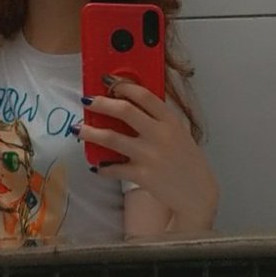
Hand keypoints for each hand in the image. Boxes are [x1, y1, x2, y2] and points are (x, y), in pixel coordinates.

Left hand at [79, 78, 218, 231]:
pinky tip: (97, 165)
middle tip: (86, 101)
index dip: (123, 85)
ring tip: (77, 129)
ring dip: (90, 132)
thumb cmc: (188, 162)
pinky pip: (114, 168)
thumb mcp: (180, 134)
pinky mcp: (142, 175)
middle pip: (124, 111)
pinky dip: (103, 167)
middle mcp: (160, 135)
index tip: (109, 82)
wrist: (198, 194)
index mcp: (171, 121)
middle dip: (101, 103)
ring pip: (112, 138)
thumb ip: (160, 121)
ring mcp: (150, 155)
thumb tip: (132, 106)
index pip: (145, 96)